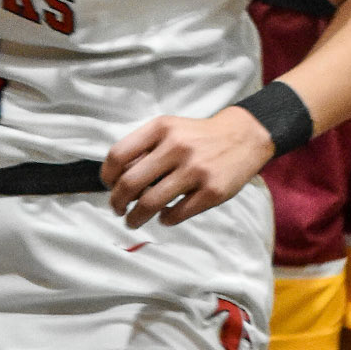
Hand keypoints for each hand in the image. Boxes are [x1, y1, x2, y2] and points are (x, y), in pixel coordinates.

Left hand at [101, 105, 274, 228]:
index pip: (119, 155)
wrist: (243, 136)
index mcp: (161, 129)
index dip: (107, 176)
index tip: (109, 186)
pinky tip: (164, 216)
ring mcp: (196, 170)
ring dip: (136, 218)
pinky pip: (177, 214)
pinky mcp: (212, 191)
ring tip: (133, 221)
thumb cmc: (198, 137)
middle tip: (118, 209)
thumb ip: (144, 148)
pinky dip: (165, 219)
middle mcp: (177, 147)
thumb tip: (116, 179)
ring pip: (151, 203)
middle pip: (130, 183)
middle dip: (117, 202)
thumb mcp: (169, 129)